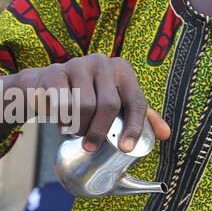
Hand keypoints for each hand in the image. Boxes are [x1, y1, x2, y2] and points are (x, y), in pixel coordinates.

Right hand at [13, 56, 170, 151]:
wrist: (46, 86)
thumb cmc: (87, 97)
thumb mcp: (115, 103)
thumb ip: (140, 117)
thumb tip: (165, 134)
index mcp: (122, 69)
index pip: (136, 100)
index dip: (134, 127)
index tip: (126, 148)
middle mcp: (102, 62)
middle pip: (110, 104)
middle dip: (101, 131)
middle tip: (92, 146)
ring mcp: (77, 64)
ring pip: (85, 105)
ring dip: (80, 127)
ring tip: (76, 131)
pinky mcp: (55, 72)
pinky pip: (63, 103)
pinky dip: (63, 120)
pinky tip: (63, 124)